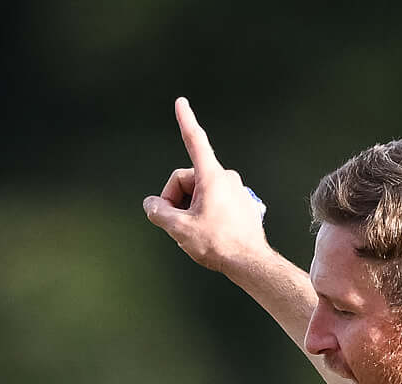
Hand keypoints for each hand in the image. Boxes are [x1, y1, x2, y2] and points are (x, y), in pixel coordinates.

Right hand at [142, 97, 268, 274]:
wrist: (250, 263)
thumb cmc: (219, 244)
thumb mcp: (180, 229)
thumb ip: (159, 213)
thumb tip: (151, 204)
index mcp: (211, 176)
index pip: (195, 141)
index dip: (186, 120)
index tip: (181, 102)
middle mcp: (225, 177)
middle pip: (187, 179)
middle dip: (175, 199)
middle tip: (174, 224)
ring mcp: (235, 190)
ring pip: (200, 192)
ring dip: (189, 208)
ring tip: (193, 232)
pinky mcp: (240, 203)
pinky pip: (213, 201)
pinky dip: (203, 213)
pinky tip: (208, 233)